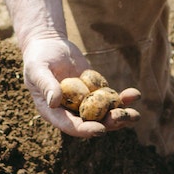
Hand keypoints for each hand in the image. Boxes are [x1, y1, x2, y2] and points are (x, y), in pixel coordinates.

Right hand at [20, 32, 141, 137]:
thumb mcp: (37, 69)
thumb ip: (46, 85)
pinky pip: (109, 98)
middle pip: (91, 123)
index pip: (70, 125)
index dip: (85, 129)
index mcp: (53, 112)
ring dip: (120, 115)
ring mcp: (84, 102)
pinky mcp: (94, 91)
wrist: (49, 45)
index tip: (100, 129)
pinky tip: (135, 94)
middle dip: (108, 123)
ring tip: (136, 115)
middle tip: (123, 118)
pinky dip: (122, 98)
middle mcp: (70, 111)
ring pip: (104, 114)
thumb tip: (54, 102)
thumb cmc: (38, 57)